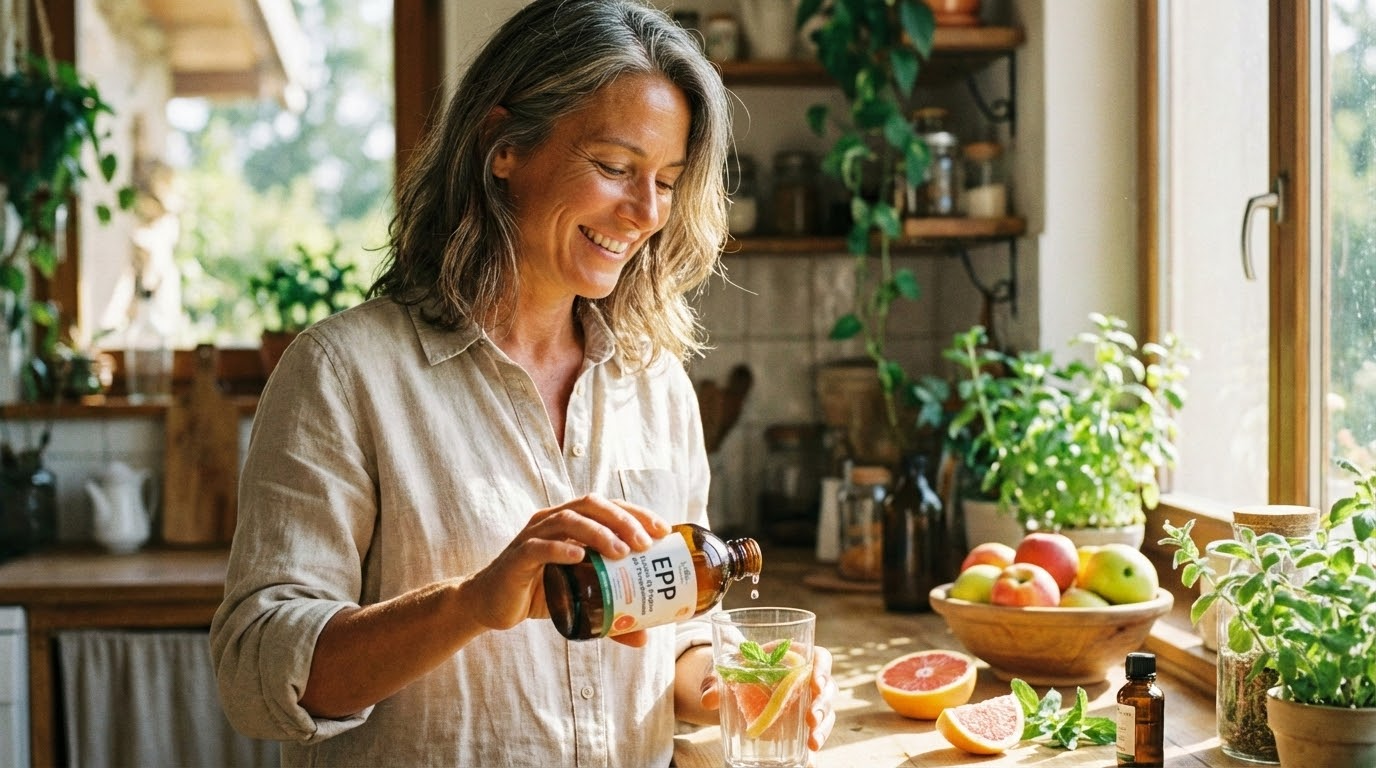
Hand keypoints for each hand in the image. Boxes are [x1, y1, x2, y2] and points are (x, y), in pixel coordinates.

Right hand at [461, 494, 669, 635]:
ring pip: (568, 520)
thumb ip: (608, 616)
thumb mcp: (578, 602)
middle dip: (623, 520)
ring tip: (622, 552)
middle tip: (646, 544)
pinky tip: (579, 556)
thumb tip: (643, 639)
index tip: (663, 531)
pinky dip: (560, 549)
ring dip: (598, 533)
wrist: (489, 606)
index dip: (636, 513)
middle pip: (591, 506)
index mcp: (571, 523)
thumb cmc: (536, 594)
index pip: (608, 507)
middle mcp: (552, 521)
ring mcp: (533, 536)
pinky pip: (538, 547)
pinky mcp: (517, 558)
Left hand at [698, 645, 837, 754]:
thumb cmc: (742, 671)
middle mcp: (807, 681)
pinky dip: (813, 750)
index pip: (821, 658)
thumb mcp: (730, 672)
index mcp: (796, 658)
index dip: (823, 668)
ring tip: (813, 742)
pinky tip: (809, 760)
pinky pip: (813, 735)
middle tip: (811, 718)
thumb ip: (717, 681)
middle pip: (827, 689)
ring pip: (826, 714)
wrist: (738, 688)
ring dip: (823, 728)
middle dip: (823, 704)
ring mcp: (808, 704)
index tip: (816, 682)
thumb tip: (708, 699)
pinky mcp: (802, 726)